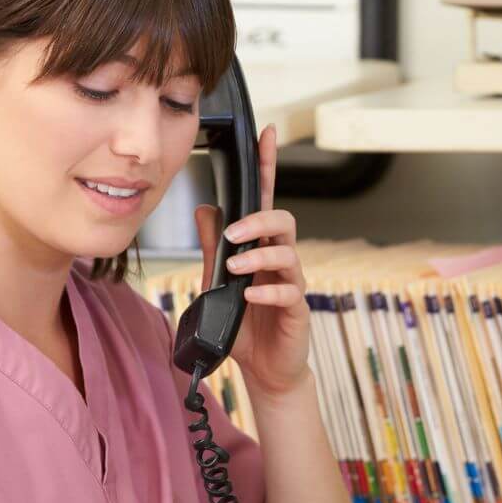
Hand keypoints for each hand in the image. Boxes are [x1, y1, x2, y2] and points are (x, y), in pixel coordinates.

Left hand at [192, 123, 312, 399]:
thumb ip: (212, 249)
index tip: (267, 134)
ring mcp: (291, 283)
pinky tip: (249, 296)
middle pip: (282, 220)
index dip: (267, 166)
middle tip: (233, 234)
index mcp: (260, 247)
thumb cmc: (243, 324)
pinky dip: (266, 292)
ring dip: (259, 255)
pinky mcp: (297, 309)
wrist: (264, 369)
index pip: (265, 199)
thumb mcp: (215, 283)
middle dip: (259, 220)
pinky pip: (288, 292)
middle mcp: (279, 260)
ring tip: (235, 267)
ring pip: (287, 253)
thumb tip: (204, 210)